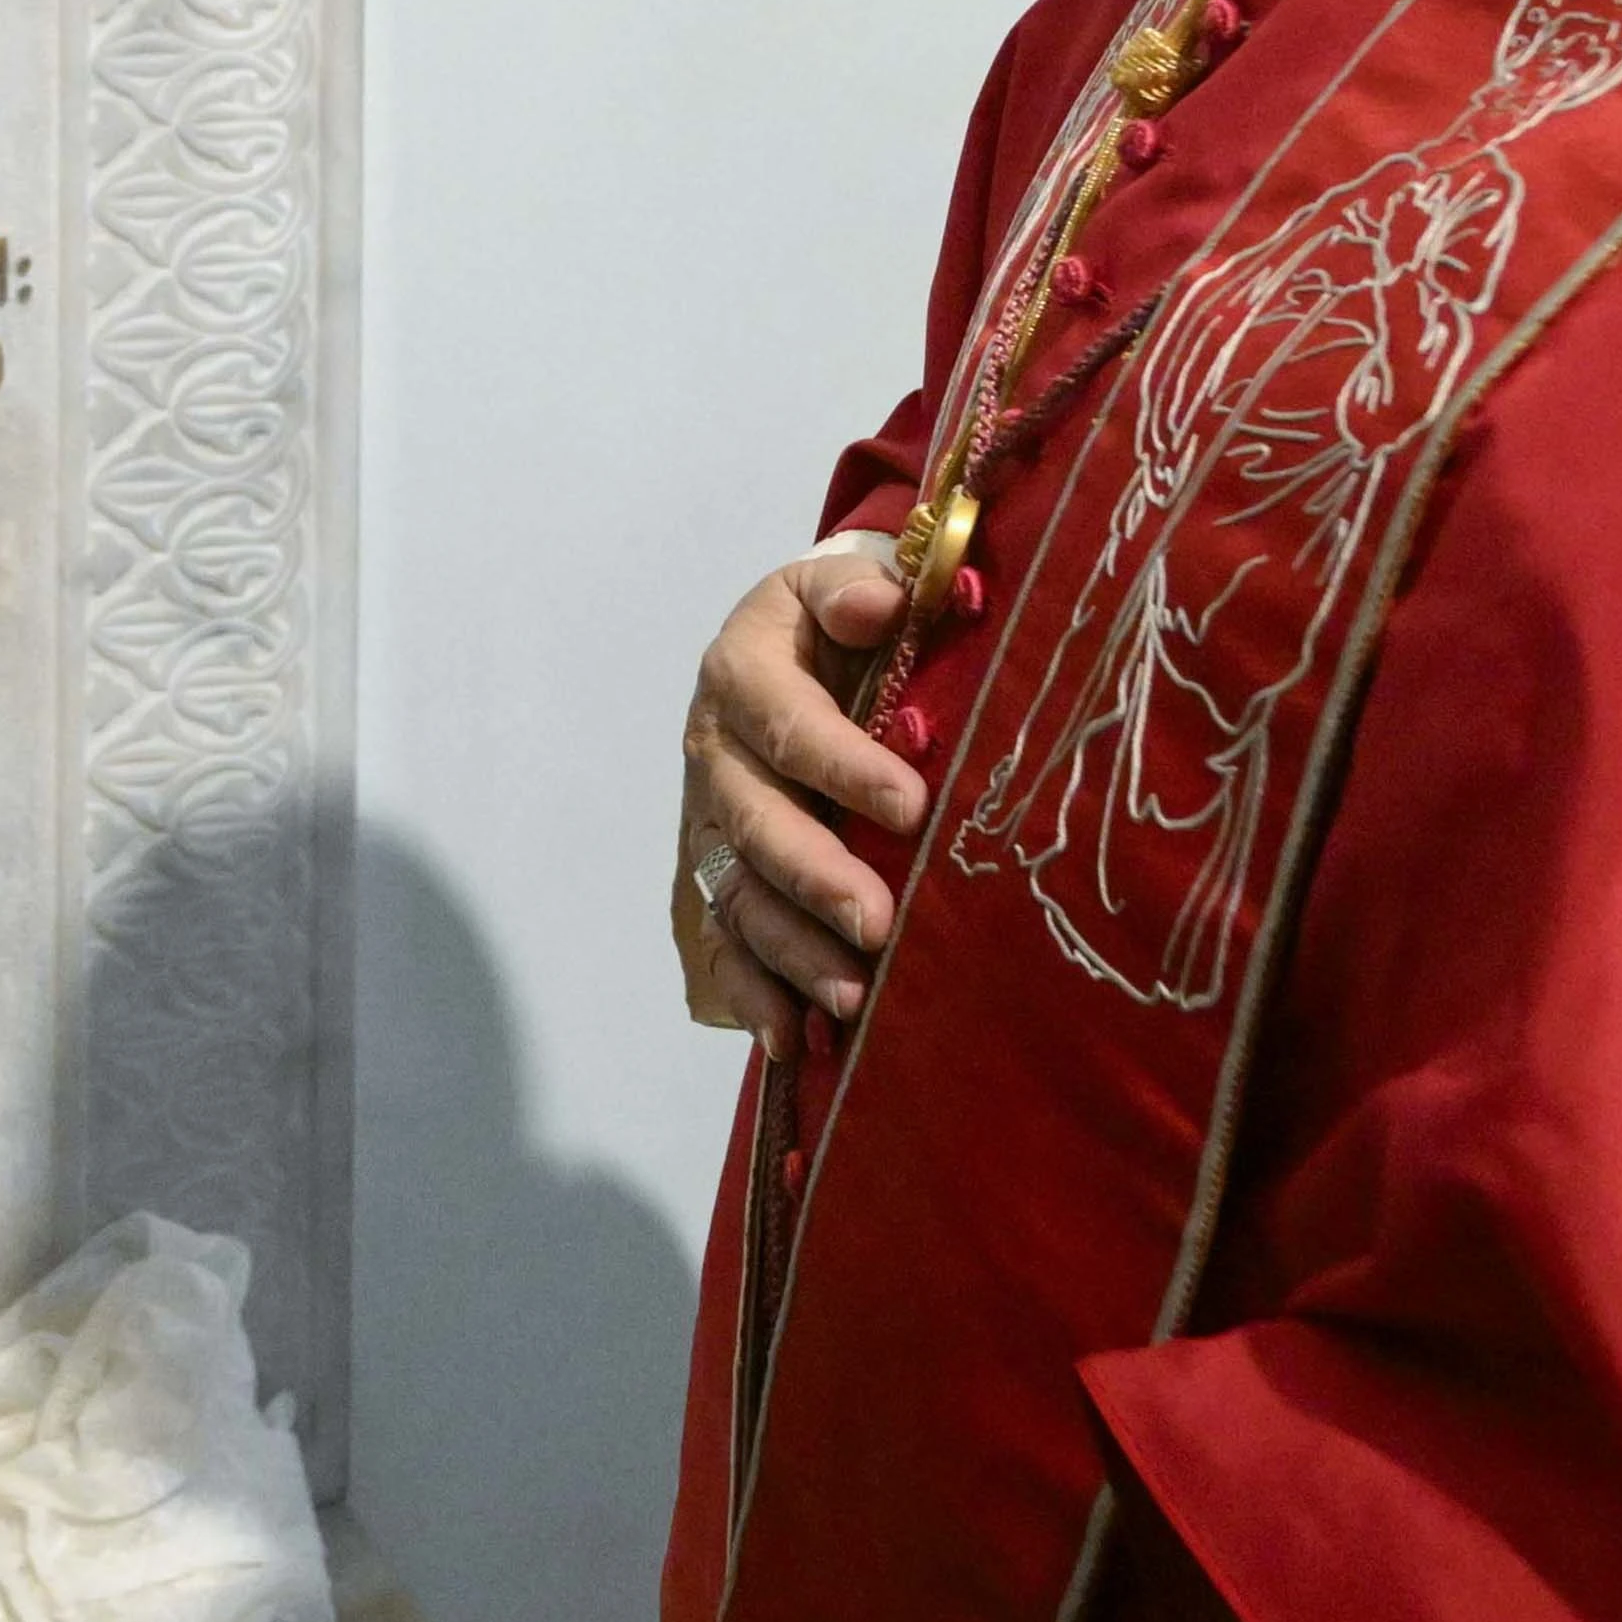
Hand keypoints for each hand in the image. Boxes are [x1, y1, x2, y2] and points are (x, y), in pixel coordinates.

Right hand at [676, 537, 933, 1044]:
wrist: (791, 648)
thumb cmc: (837, 621)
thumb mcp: (838, 580)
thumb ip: (859, 587)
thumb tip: (884, 602)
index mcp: (742, 674)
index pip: (790, 726)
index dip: (846, 767)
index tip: (913, 807)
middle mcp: (714, 753)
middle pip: (755, 824)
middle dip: (815, 879)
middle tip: (877, 925)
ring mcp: (708, 823)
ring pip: (738, 895)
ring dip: (790, 951)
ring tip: (851, 998)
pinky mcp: (715, 876)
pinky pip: (724, 943)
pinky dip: (754, 995)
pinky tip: (793, 1040)